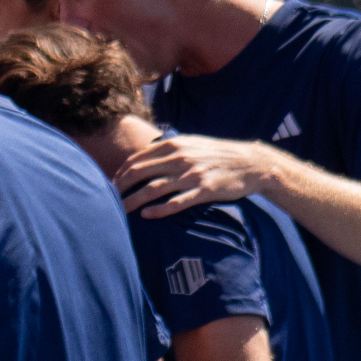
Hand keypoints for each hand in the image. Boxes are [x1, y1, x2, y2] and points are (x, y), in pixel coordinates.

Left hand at [114, 136, 281, 217]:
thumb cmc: (217, 155)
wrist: (252, 163)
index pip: (136, 159)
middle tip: (107, 201)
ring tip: (119, 212)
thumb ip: (167, 150)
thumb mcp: (191, 144)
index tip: (111, 186)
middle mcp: (180, 158)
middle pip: (139, 173)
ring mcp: (192, 175)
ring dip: (132, 201)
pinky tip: (146, 216)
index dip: (120, 174)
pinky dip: (159, 210)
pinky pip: (176, 202)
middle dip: (119, 187)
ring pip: (153, 189)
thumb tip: (141, 159)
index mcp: (174, 145)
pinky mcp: (204, 191)